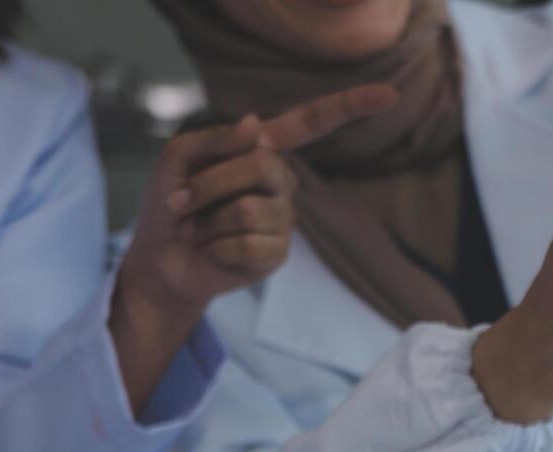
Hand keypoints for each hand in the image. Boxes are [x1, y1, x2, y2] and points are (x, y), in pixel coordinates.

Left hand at [108, 84, 398, 416]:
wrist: (162, 256)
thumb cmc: (174, 202)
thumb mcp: (180, 158)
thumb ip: (216, 140)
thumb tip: (257, 124)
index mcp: (264, 150)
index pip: (313, 123)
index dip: (351, 106)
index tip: (390, 94)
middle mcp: (282, 182)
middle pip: (261, 166)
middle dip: (210, 183)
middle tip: (183, 202)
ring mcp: (283, 219)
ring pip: (249, 209)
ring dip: (207, 220)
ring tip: (199, 229)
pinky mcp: (276, 255)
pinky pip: (248, 244)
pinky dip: (214, 247)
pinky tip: (211, 249)